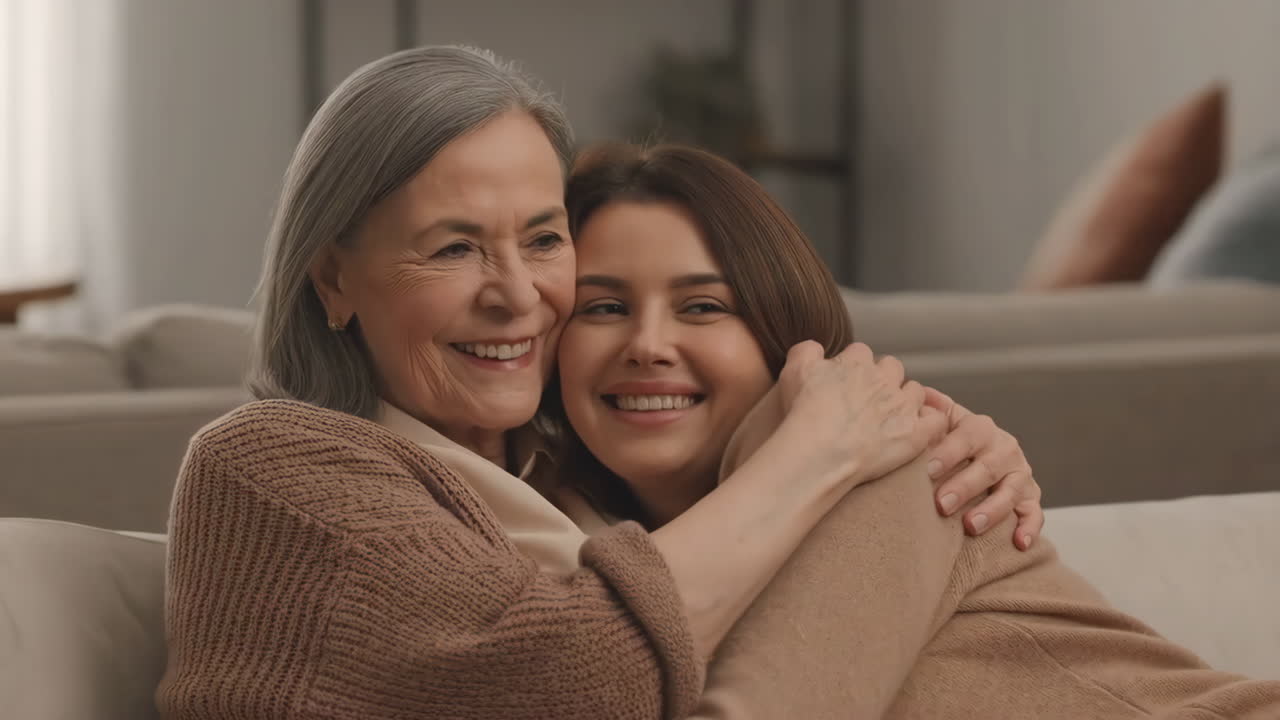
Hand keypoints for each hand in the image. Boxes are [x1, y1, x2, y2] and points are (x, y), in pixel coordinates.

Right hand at [776, 341, 948, 489]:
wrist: (820, 452)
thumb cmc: (804, 413)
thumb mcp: (794, 370)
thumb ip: (807, 351)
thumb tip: (816, 349)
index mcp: (857, 362)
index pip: (860, 354)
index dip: (852, 368)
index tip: (844, 384)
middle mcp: (884, 378)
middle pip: (892, 367)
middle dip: (883, 379)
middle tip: (867, 400)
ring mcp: (902, 405)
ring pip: (915, 390)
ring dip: (906, 399)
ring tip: (890, 417)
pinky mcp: (915, 433)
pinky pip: (936, 420)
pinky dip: (930, 422)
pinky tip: (916, 430)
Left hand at [923, 387, 1043, 549]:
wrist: (978, 454)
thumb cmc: (951, 440)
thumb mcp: (941, 421)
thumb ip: (928, 409)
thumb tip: (913, 391)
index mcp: (980, 428)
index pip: (966, 437)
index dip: (948, 452)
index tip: (928, 469)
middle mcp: (1004, 448)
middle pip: (988, 467)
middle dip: (964, 486)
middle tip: (941, 504)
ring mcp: (1019, 474)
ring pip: (1012, 491)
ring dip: (992, 509)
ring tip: (970, 525)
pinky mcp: (1030, 497)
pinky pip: (1035, 513)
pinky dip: (1030, 527)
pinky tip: (1019, 543)